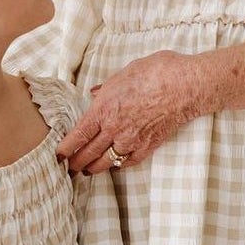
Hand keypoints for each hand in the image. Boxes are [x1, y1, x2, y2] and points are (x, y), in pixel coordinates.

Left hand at [57, 50, 207, 174]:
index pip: (78, 135)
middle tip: (69, 169)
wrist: (186, 86)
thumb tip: (96, 93)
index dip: (66, 148)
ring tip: (88, 170)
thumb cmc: (156, 73)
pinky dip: (120, 164)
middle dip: (77, 162)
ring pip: (107, 161)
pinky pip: (129, 161)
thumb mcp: (124, 73)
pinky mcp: (149, 146)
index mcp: (104, 109)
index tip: (58, 156)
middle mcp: (115, 129)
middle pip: (89, 153)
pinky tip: (116, 165)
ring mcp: (132, 140)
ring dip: (95, 167)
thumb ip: (107, 87)